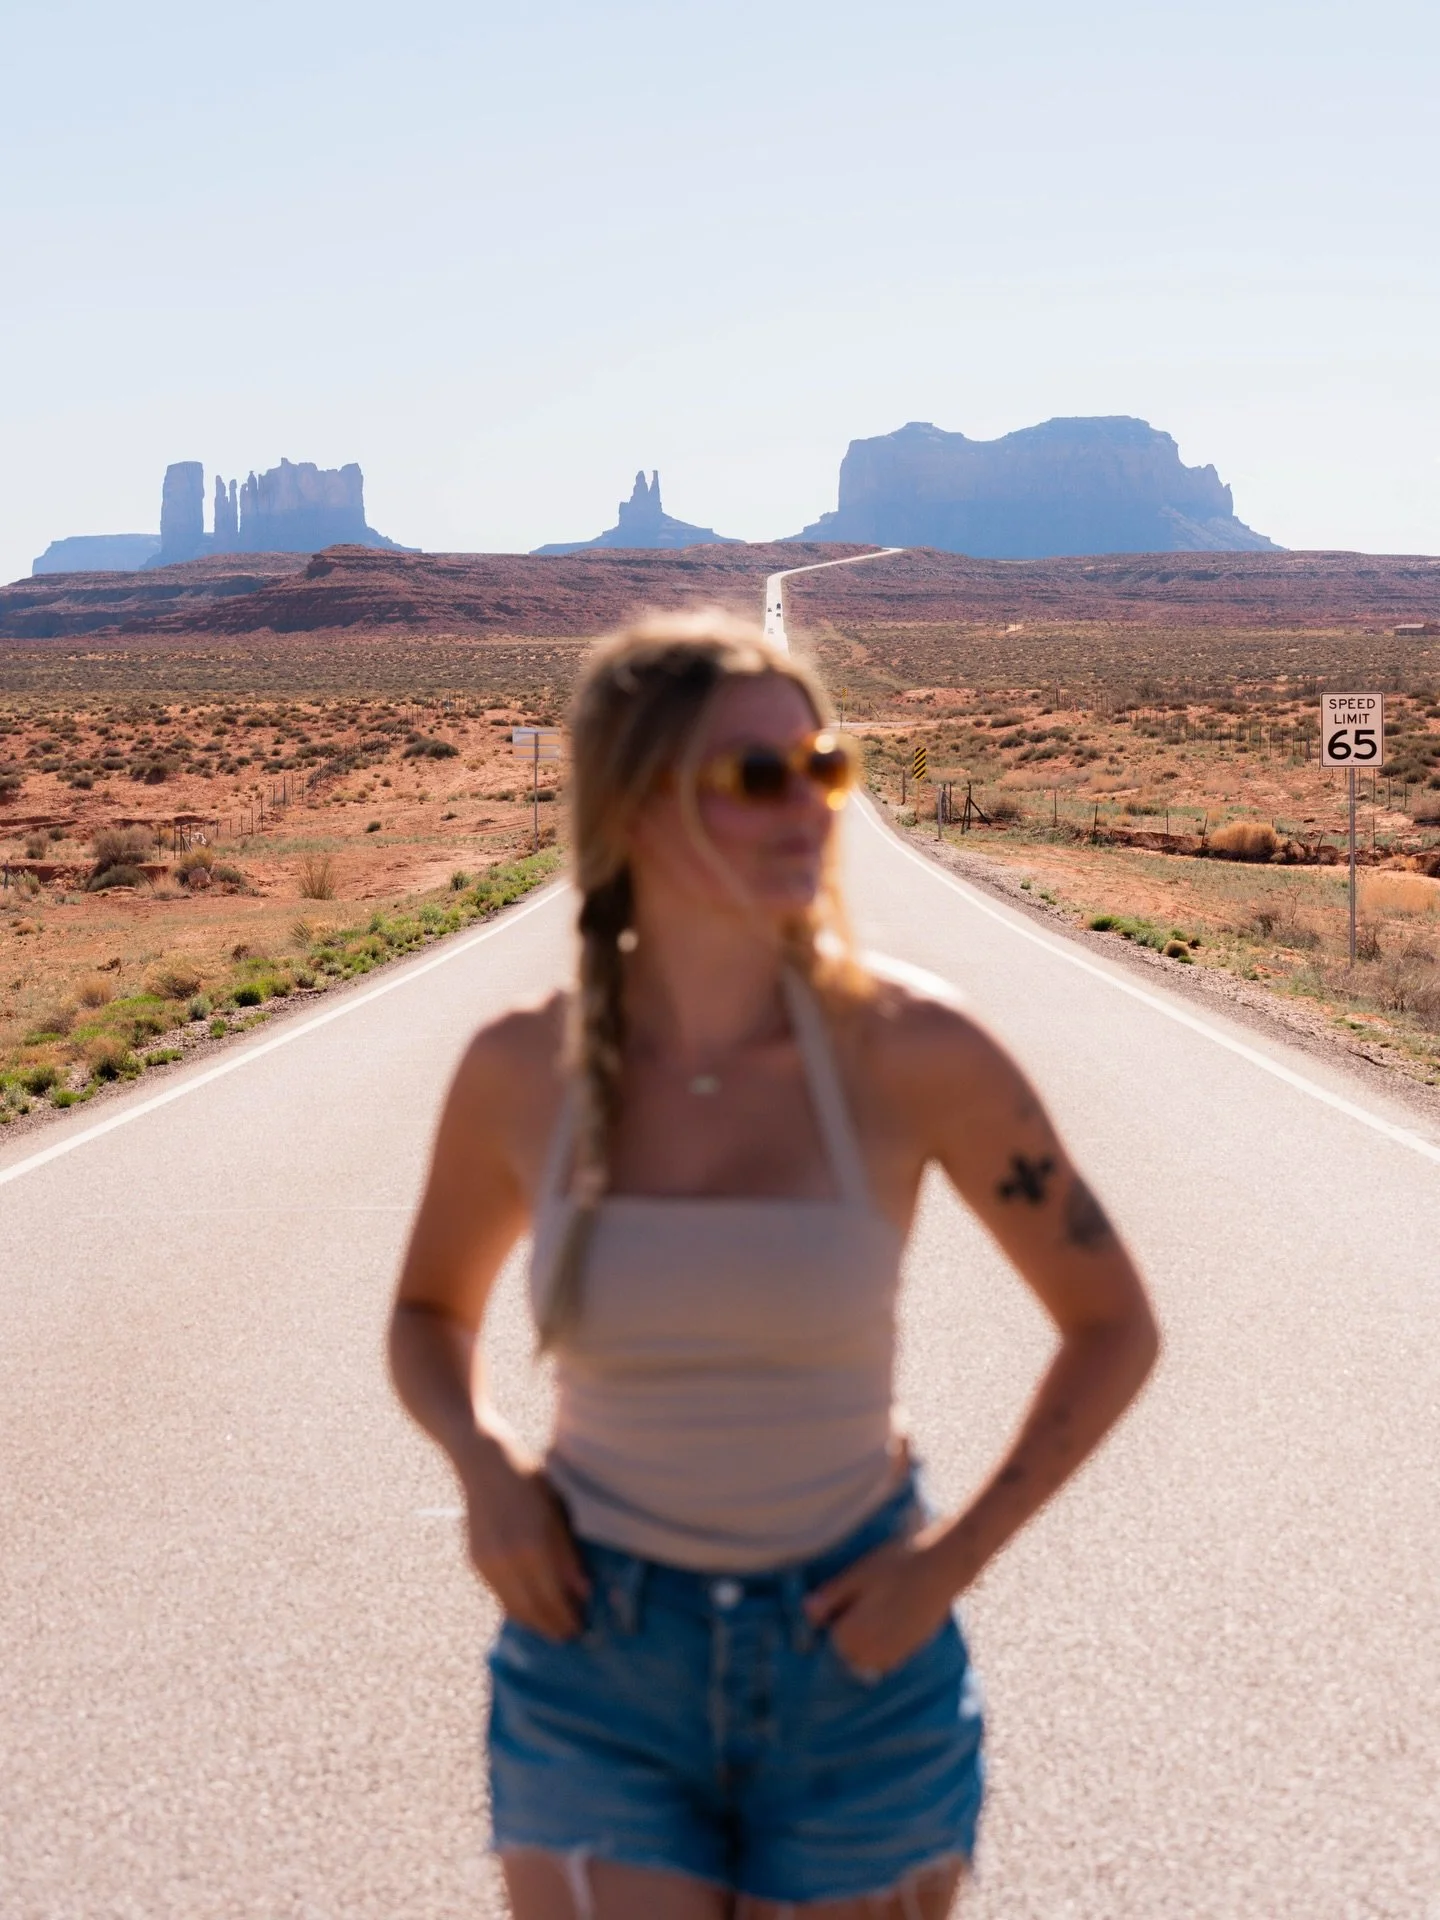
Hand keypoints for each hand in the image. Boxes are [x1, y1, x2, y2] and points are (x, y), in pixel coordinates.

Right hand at [461, 1448, 588, 1640]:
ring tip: (550, 1626)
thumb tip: (582, 1592)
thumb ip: (567, 1556)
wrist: (482, 1461)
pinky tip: (530, 1605)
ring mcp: (487, 1563)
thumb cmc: (529, 1479)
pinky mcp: (474, 1561)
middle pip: (531, 1610)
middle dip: (550, 1626)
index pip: (552, 1599)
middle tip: (568, 1635)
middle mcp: (507, 1561)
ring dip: (532, 1621)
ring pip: (511, 1607)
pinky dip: (515, 1604)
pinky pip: (498, 1594)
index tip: (581, 1629)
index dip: (566, 1618)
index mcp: (533, 1547)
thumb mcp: (556, 1512)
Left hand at [804, 1531, 960, 1678]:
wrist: (943, 1567)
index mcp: (853, 1636)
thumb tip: (807, 1613)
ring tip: (871, 1611)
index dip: (829, 1621)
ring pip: (865, 1659)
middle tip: (854, 1604)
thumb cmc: (897, 1564)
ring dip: (862, 1643)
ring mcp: (893, 1655)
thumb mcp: (857, 1575)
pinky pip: (884, 1658)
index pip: (827, 1642)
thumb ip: (831, 1597)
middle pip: (845, 1655)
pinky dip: (880, 1645)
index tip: (835, 1604)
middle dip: (845, 1635)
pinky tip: (887, 1619)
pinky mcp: (910, 1651)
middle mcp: (872, 1654)